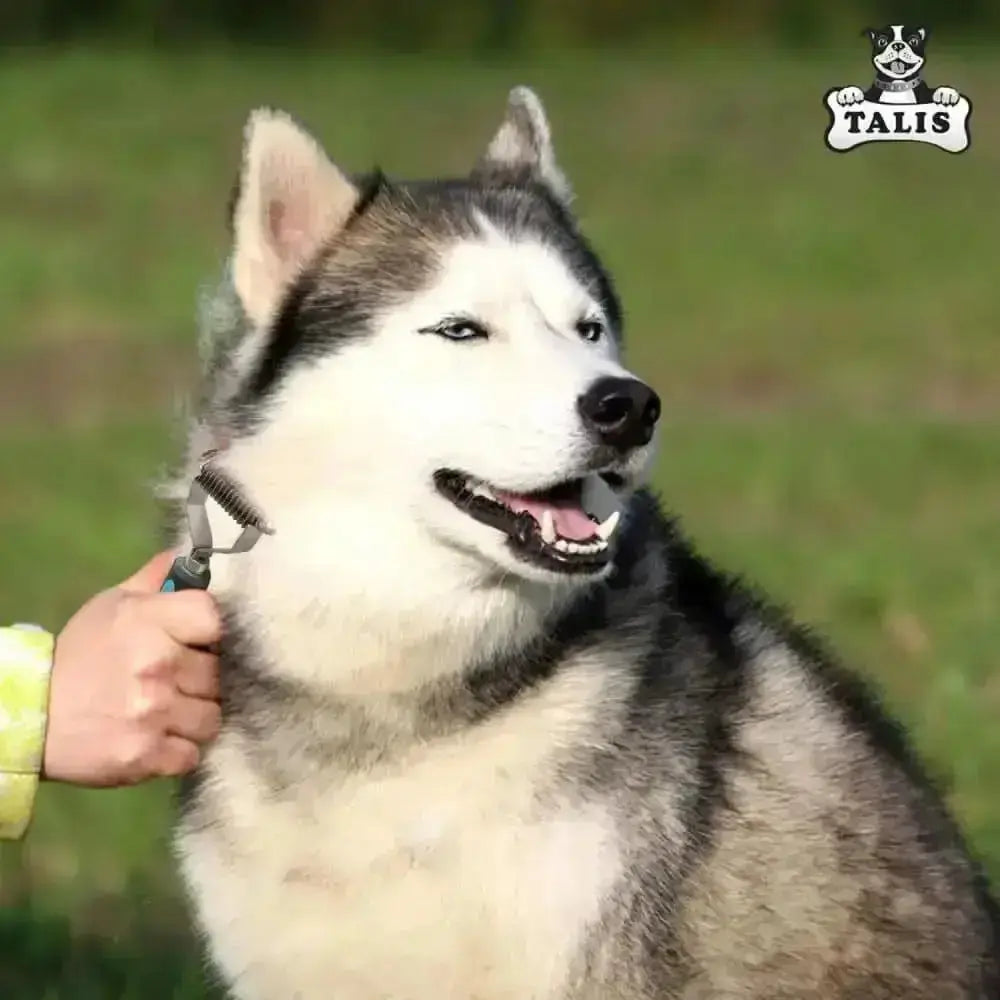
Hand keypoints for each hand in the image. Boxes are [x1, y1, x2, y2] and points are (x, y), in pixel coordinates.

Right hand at [43, 551, 222, 786]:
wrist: (30, 716)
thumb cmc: (79, 656)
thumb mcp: (110, 606)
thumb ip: (153, 580)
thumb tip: (184, 558)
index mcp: (149, 622)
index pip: (215, 618)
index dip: (213, 632)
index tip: (200, 642)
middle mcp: (157, 666)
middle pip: (219, 672)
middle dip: (202, 678)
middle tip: (178, 681)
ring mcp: (154, 713)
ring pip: (212, 716)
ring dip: (196, 717)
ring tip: (170, 713)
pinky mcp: (147, 756)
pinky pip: (193, 754)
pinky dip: (180, 751)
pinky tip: (160, 740)